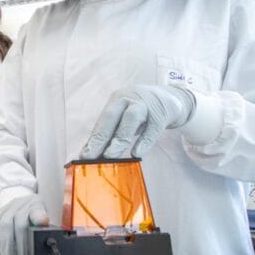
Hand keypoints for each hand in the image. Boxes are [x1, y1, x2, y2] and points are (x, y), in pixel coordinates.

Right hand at [0, 195, 48, 254]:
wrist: (19, 204)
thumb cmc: (33, 219)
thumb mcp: (43, 223)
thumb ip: (44, 232)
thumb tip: (46, 247)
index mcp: (36, 206)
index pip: (38, 210)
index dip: (39, 216)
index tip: (43, 222)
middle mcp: (21, 204)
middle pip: (20, 225)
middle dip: (21, 250)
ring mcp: (7, 208)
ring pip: (4, 227)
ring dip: (6, 251)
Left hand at [80, 85, 195, 159]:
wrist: (171, 98)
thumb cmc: (142, 112)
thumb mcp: (126, 118)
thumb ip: (112, 133)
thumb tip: (93, 153)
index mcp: (117, 101)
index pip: (102, 121)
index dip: (93, 138)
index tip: (83, 155)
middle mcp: (128, 99)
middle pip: (111, 117)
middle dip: (100, 137)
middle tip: (90, 156)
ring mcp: (146, 105)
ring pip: (130, 119)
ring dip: (119, 138)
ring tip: (110, 155)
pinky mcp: (161, 113)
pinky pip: (152, 128)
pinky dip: (144, 141)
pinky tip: (136, 153)